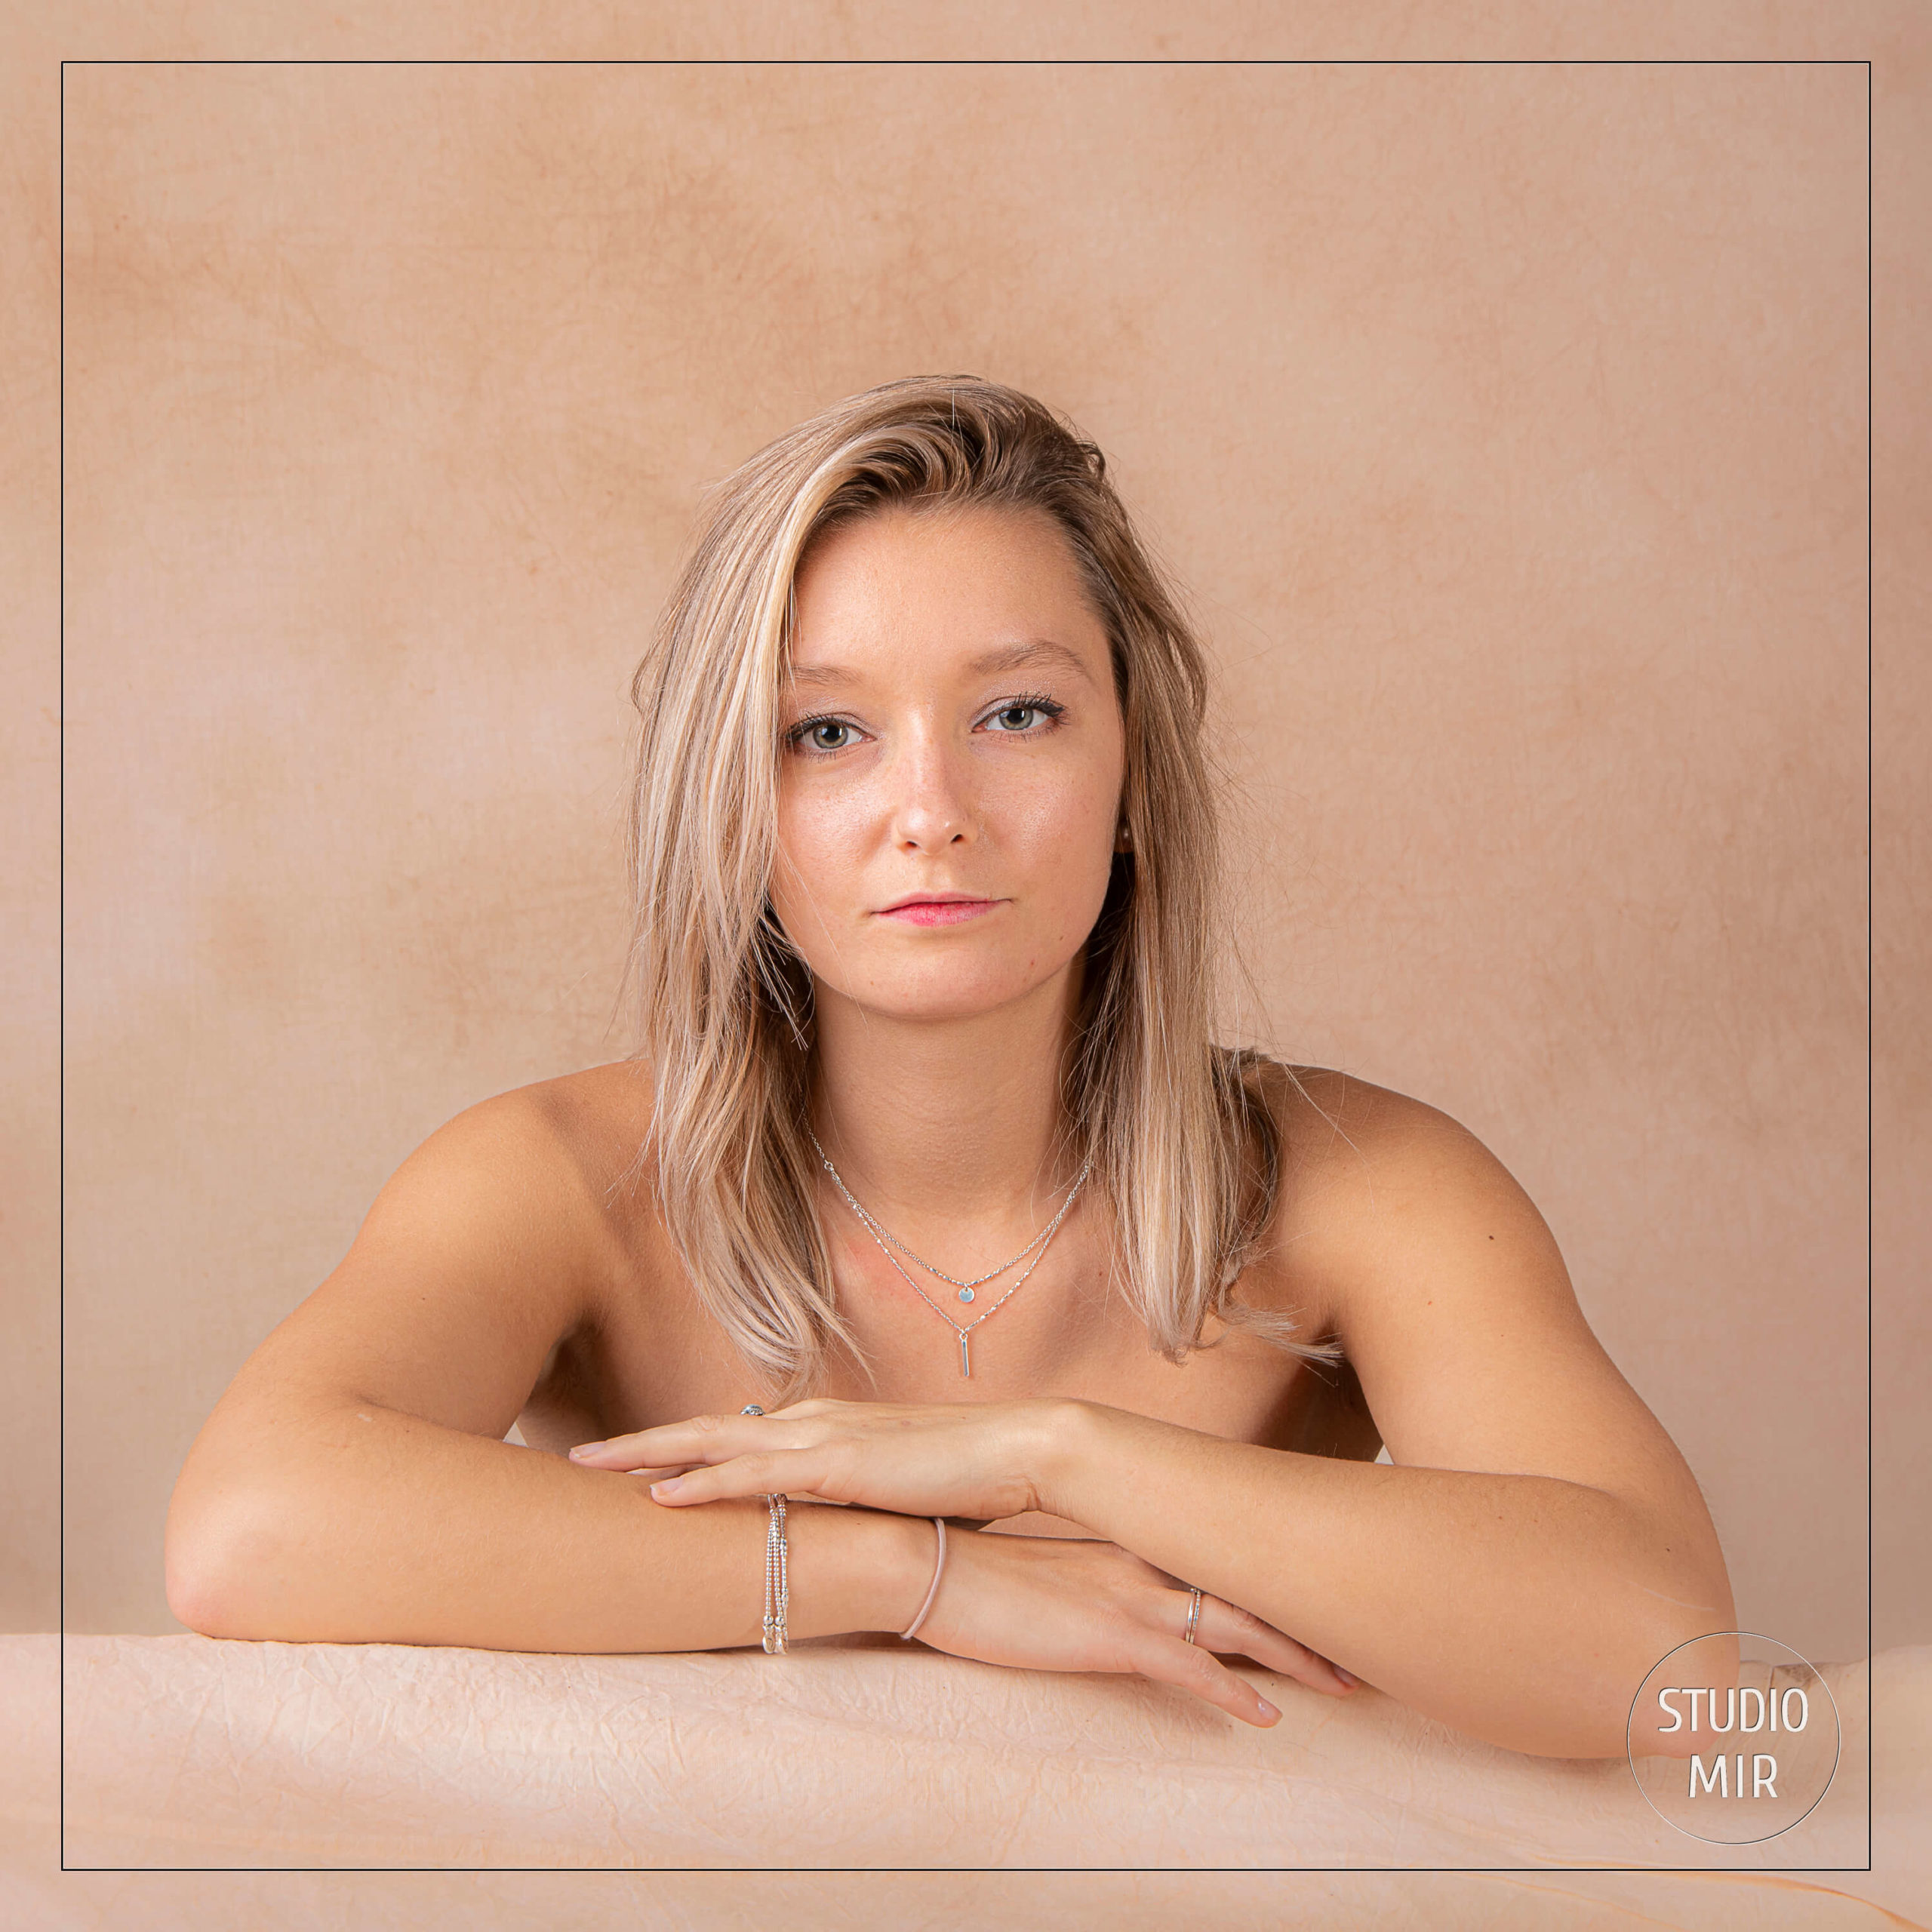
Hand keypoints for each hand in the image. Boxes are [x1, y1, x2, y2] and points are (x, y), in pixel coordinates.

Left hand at [568, 1396, 1066, 1522]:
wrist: (1023, 1451)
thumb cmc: (969, 1477)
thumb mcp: (898, 1492)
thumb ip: (857, 1504)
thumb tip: (835, 1534)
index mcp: (827, 1429)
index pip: (736, 1435)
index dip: (679, 1447)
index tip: (630, 1461)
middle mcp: (814, 1424)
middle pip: (707, 1430)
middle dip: (639, 1443)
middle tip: (575, 1456)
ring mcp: (824, 1439)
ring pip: (714, 1444)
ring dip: (648, 1455)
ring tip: (589, 1466)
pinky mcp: (840, 1465)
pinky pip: (756, 1476)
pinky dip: (702, 1483)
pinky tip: (660, 1496)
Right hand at [916, 1525, 1356, 1727]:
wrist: (932, 1562)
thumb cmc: (977, 1571)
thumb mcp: (1047, 1571)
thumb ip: (1088, 1577)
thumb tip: (1105, 1598)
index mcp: (1127, 1542)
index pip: (1218, 1560)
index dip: (1271, 1583)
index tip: (1313, 1601)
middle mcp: (1140, 1562)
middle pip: (1245, 1589)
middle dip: (1305, 1624)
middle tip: (1358, 1652)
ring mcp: (1128, 1596)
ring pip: (1236, 1625)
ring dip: (1294, 1657)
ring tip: (1342, 1685)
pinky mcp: (1109, 1634)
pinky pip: (1189, 1668)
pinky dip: (1234, 1692)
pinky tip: (1267, 1716)